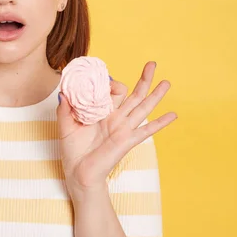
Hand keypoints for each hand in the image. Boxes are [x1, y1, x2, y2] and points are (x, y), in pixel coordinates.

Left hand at [57, 61, 176, 197]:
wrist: (79, 173)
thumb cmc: (73, 150)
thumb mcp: (66, 125)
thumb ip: (65, 109)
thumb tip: (63, 93)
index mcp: (102, 112)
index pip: (112, 91)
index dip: (111, 82)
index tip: (102, 79)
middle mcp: (116, 118)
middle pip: (134, 94)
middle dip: (144, 79)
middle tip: (152, 64)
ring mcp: (124, 128)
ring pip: (143, 107)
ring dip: (156, 94)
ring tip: (167, 82)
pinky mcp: (127, 140)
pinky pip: (147, 130)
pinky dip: (161, 123)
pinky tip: (173, 115)